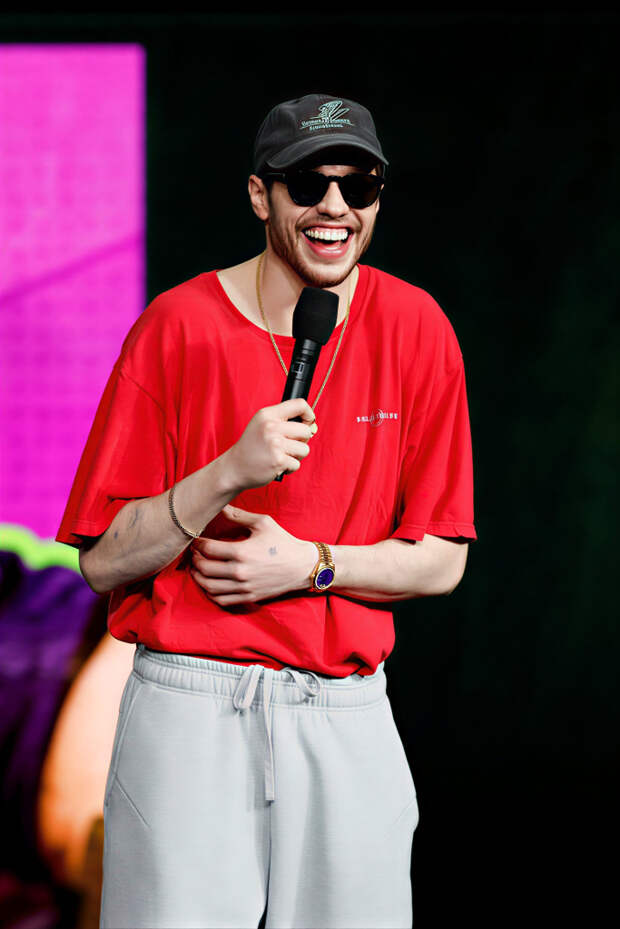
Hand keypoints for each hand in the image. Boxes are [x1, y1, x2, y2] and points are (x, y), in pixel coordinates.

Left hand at [190, 505, 316, 605]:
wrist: (302, 566)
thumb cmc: (283, 542)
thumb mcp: (263, 523)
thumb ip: (238, 515)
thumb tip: (219, 505)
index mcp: (242, 551)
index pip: (208, 549)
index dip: (198, 544)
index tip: (196, 540)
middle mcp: (240, 572)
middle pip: (204, 568)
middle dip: (195, 559)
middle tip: (195, 553)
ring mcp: (244, 587)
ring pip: (209, 586)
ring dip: (198, 577)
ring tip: (197, 568)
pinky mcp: (248, 597)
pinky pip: (221, 600)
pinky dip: (210, 593)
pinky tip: (209, 583)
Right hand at [223, 398, 316, 492]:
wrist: (235, 467)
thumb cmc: (252, 446)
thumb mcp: (262, 424)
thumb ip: (284, 421)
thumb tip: (312, 426)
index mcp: (267, 414)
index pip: (299, 404)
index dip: (309, 414)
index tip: (307, 422)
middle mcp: (271, 427)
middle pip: (306, 430)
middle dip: (301, 441)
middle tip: (287, 445)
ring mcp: (275, 444)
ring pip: (304, 449)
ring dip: (296, 456)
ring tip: (281, 455)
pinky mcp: (278, 460)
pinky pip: (297, 464)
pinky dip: (289, 468)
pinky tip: (277, 465)